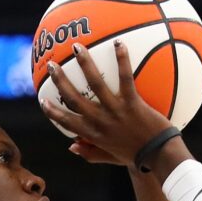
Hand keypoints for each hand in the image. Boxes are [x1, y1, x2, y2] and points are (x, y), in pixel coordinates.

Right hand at [40, 40, 176, 168]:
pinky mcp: (133, 103)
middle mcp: (101, 122)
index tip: (42, 100)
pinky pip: (125, 78)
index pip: (67, 122)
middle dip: (60, 81)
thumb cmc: (136, 155)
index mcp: (94, 134)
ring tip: (76, 47)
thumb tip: (71, 147)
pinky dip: (122, 59)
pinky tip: (118, 43)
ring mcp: (116, 111)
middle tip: (52, 65)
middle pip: (74, 99)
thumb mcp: (110, 158)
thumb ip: (90, 153)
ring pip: (95, 84)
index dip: (52, 111)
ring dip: (84, 64)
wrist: (159, 155)